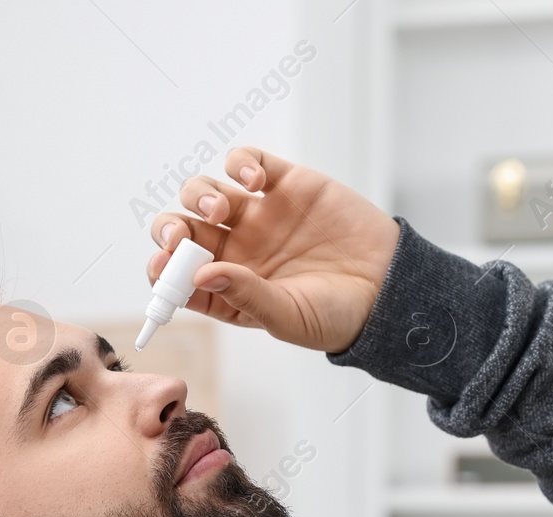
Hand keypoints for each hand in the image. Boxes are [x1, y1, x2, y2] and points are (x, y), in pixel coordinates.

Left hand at [145, 146, 401, 352]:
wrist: (390, 286)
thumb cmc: (337, 314)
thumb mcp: (288, 317)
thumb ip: (244, 296)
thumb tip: (200, 275)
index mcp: (227, 289)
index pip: (178, 277)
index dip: (163, 269)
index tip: (162, 265)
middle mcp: (236, 251)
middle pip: (183, 231)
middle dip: (172, 228)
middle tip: (183, 234)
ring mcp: (259, 216)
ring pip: (205, 194)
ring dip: (200, 196)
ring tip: (221, 208)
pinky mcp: (285, 185)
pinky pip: (249, 164)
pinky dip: (240, 163)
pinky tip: (252, 179)